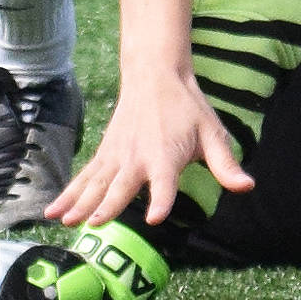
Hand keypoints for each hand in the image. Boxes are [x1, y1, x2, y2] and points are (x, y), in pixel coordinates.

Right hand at [45, 63, 250, 228]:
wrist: (155, 75)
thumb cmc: (188, 109)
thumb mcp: (213, 134)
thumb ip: (226, 165)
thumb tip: (247, 187)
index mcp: (167, 155)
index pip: (165, 182)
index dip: (162, 199)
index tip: (155, 217)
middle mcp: (138, 157)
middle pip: (122, 185)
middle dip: (109, 205)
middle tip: (96, 224)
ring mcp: (117, 156)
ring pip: (96, 184)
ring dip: (81, 203)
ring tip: (65, 223)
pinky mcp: (105, 154)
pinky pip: (85, 177)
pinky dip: (68, 193)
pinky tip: (53, 212)